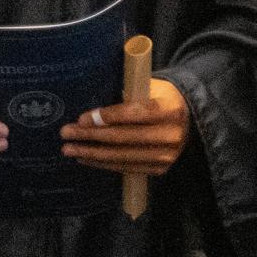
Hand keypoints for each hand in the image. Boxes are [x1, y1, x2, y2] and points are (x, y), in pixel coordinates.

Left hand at [59, 78, 189, 175]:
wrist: (190, 118)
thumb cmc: (161, 97)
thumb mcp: (149, 87)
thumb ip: (127, 94)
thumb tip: (92, 109)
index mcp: (169, 109)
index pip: (135, 113)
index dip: (107, 117)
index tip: (82, 118)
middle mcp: (170, 135)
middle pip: (123, 137)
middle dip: (90, 136)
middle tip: (66, 133)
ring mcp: (166, 156)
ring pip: (122, 156)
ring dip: (91, 153)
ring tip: (69, 148)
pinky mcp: (160, 169)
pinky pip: (126, 167)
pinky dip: (103, 163)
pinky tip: (85, 158)